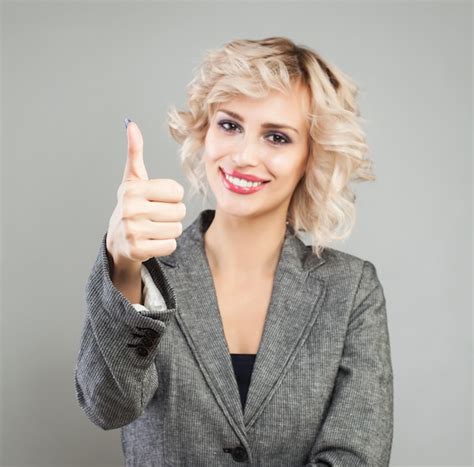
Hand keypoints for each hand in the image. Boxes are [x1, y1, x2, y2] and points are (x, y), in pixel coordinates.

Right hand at [106, 120, 185, 265]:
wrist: (117, 241)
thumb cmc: (131, 206)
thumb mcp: (132, 180)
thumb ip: (135, 153)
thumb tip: (131, 124)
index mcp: (133, 189)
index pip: (177, 191)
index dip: (173, 197)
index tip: (158, 200)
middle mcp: (130, 209)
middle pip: (179, 211)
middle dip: (173, 215)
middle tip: (156, 217)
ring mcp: (132, 231)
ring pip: (176, 229)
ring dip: (170, 230)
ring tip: (154, 228)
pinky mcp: (137, 250)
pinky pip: (170, 245)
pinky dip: (166, 245)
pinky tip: (153, 241)